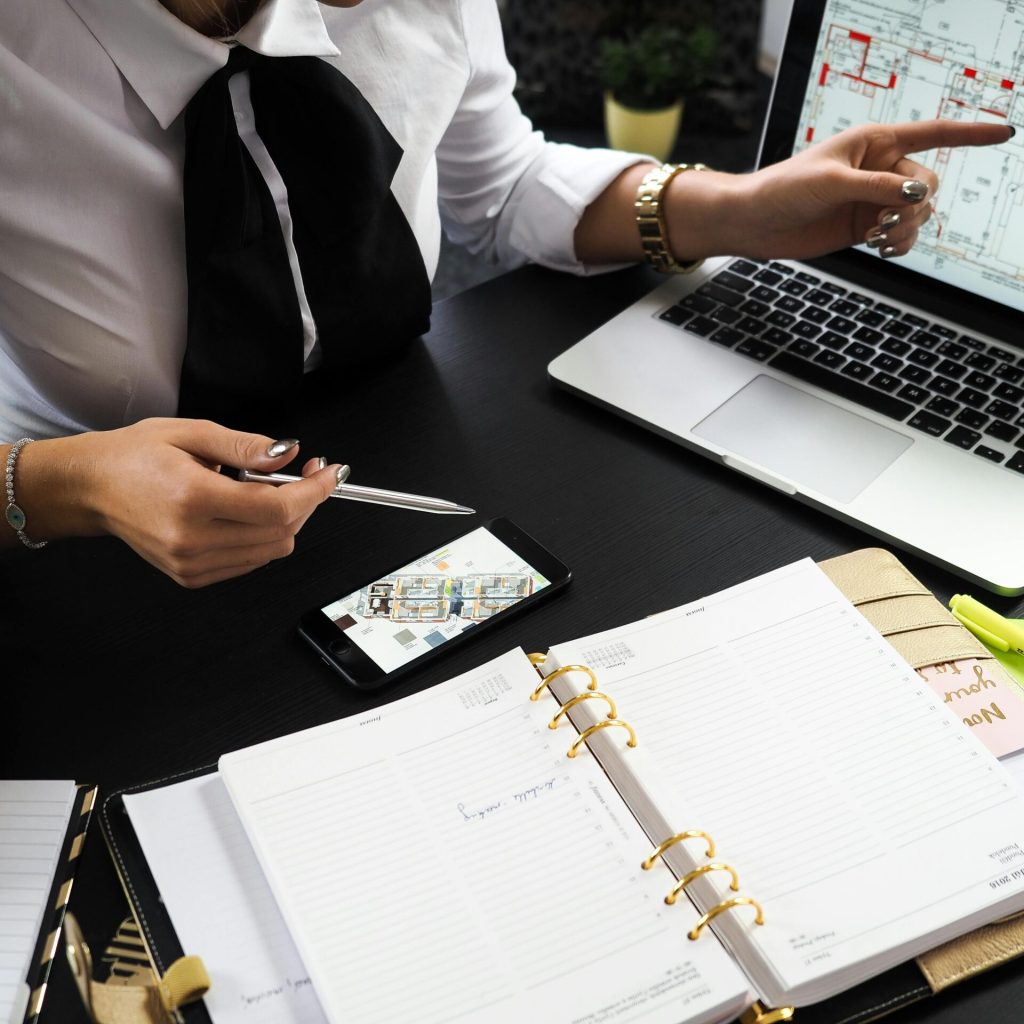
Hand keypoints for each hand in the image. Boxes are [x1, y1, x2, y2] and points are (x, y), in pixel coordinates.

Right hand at [13, 418, 343, 586]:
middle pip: (281, 532)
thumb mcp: (192, 433)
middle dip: (305, 502)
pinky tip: (245, 513)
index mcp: (193, 498)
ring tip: (265, 491)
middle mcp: (192, 538)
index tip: (330, 473)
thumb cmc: (134, 456)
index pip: (277, 508)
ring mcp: (191, 563)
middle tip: (306, 473)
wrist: (92, 488)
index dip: (314, 491)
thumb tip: (288, 454)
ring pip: (271, 551)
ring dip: (285, 521)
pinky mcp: (191, 576)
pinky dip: (262, 538)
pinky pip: (250, 561)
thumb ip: (246, 447)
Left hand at [665, 119, 1013, 261]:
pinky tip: (883, 249)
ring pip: (917, 213)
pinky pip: (902, 236)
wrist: (755, 224)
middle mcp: (880, 169)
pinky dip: (900, 244)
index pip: (933, 133)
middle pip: (927, 184)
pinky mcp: (866, 227)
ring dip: (906, 228)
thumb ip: (876, 188)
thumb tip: (917, 194)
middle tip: (884, 223)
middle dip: (914, 205)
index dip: (971, 133)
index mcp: (875, 142)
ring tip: (878, 238)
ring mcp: (874, 200)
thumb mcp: (831, 183)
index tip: (1006, 132)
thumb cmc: (784, 189)